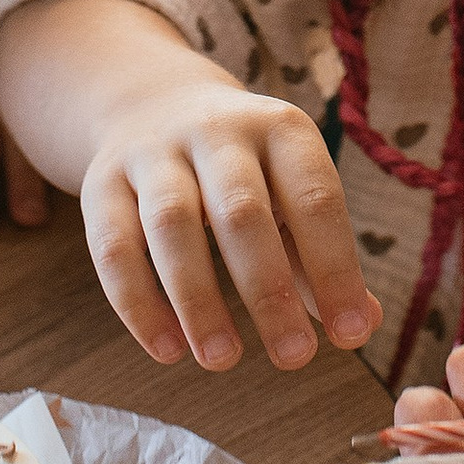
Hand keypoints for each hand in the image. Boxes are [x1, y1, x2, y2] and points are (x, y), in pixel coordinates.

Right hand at [80, 81, 378, 373]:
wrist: (152, 103)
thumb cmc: (243, 171)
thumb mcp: (290, 193)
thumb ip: (320, 257)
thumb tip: (361, 323)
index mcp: (279, 129)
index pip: (315, 198)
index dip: (335, 268)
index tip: (351, 336)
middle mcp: (216, 132)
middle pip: (241, 211)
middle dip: (269, 291)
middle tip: (294, 358)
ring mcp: (153, 152)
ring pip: (172, 224)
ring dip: (198, 300)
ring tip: (223, 361)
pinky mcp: (101, 182)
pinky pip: (113, 245)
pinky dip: (139, 303)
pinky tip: (168, 348)